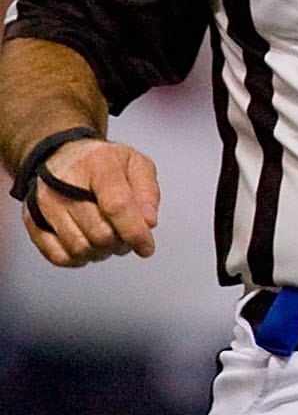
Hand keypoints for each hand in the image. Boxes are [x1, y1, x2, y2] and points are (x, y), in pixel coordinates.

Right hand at [18, 139, 161, 267]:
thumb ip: (147, 192)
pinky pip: (58, 256)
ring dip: (101, 252)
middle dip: (121, 243)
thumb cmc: (102, 162)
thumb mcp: (135, 164)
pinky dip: (79, 259)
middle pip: (100, 234)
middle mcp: (63, 184)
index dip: (135, 232)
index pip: (117, 206)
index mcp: (96, 163)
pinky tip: (88, 246)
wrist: (59, 155)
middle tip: (126, 236)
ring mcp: (44, 204)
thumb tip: (149, 223)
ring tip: (108, 238)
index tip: (146, 248)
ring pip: (80, 248)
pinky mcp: (32, 221)